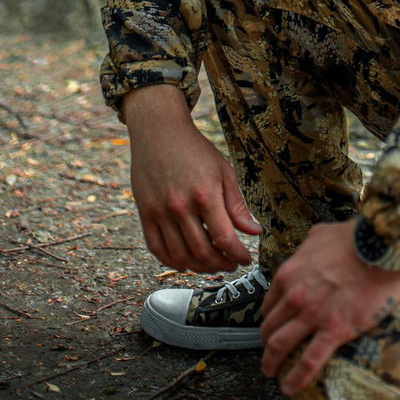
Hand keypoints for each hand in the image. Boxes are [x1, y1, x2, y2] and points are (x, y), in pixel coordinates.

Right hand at [122, 84, 258, 272]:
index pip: (225, 239)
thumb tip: (254, 232)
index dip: (238, 255)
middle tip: (231, 264)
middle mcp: (181, 207)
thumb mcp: (224, 172)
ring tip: (212, 264)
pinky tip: (186, 262)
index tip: (246, 259)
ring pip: (180, 256)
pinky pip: (156, 248)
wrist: (159, 131)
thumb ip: (238, 206)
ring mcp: (160, 212)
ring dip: (199, 268)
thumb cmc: (195, 150)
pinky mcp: (145, 213)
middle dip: (222, 264)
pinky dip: (172, 261)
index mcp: (205, 195)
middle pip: (203, 252)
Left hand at [259, 219, 399, 395]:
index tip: (273, 328)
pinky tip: (290, 387)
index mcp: (289, 274)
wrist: (379, 245)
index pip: (269, 305)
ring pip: (280, 346)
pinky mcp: (334, 330)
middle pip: (270, 328)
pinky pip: (309, 361)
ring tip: (273, 373)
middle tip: (270, 354)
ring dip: (272, 363)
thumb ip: (308, 247)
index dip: (269, 320)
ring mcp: (312, 315)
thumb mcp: (319, 235)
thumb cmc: (354, 237)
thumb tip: (309, 248)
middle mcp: (294, 297)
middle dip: (266, 344)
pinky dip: (296, 378)